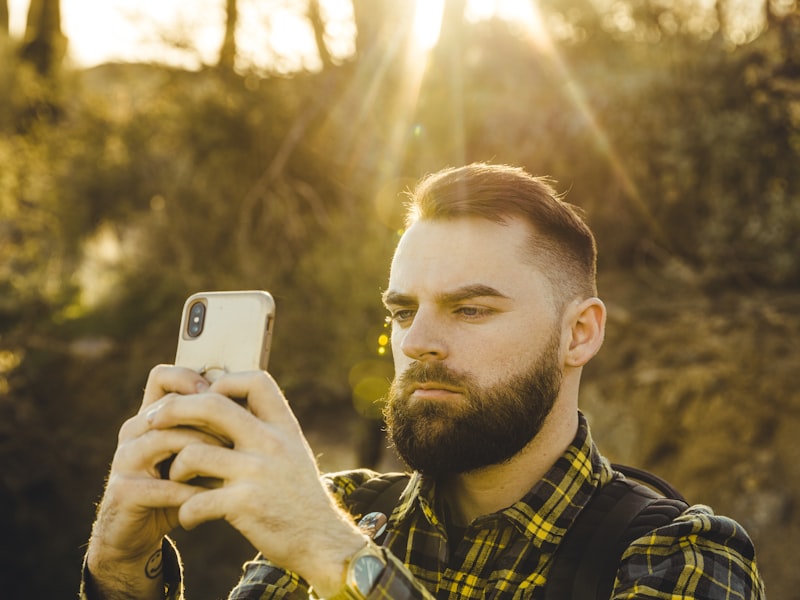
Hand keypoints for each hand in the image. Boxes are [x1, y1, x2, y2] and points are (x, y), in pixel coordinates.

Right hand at [85, 366, 222, 597]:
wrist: (137, 534)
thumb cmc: (176, 488)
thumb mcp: (197, 456)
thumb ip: (214, 432)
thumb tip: (256, 407)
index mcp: (150, 416)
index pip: (162, 377)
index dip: (192, 378)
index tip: (224, 395)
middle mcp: (133, 432)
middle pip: (170, 407)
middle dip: (209, 419)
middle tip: (239, 433)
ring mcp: (124, 460)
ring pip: (164, 440)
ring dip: (202, 451)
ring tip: (230, 463)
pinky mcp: (123, 492)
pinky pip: (162, 485)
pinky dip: (192, 491)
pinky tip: (215, 497)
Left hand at [147, 370, 367, 594]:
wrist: (321, 540)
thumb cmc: (299, 495)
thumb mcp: (292, 452)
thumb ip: (264, 430)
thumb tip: (222, 405)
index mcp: (283, 426)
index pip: (255, 381)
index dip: (225, 381)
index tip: (205, 396)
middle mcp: (271, 442)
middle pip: (212, 405)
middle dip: (174, 410)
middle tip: (152, 420)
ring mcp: (258, 472)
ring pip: (193, 453)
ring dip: (175, 469)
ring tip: (178, 481)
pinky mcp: (245, 505)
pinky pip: (196, 501)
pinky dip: (185, 511)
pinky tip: (188, 518)